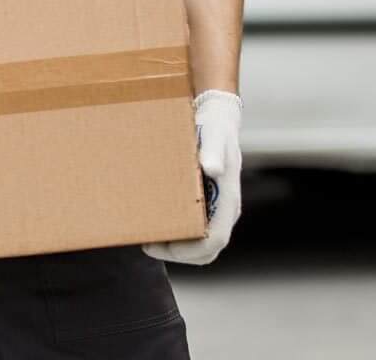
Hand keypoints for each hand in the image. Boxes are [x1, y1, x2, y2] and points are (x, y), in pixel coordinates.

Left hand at [145, 89, 242, 264]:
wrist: (219, 121)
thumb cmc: (215, 129)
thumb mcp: (213, 136)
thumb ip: (213, 151)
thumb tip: (211, 169)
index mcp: (229, 200)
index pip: (215, 240)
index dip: (189, 250)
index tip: (159, 244)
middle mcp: (226, 210)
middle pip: (207, 250)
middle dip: (178, 254)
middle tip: (146, 244)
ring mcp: (218, 210)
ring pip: (202, 244)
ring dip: (177, 248)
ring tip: (147, 238)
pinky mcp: (208, 205)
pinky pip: (196, 231)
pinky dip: (178, 235)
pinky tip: (157, 224)